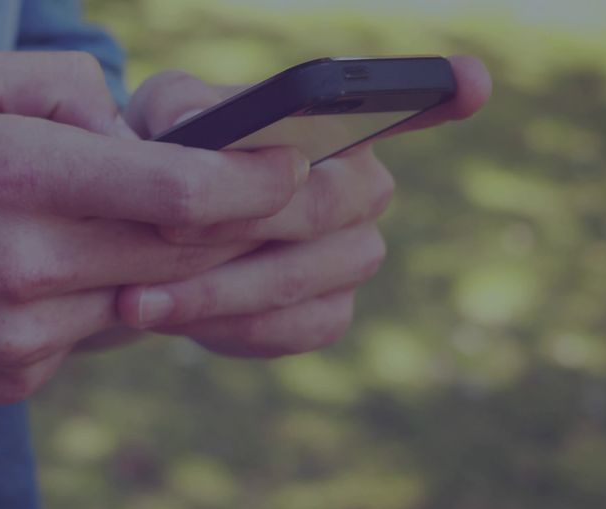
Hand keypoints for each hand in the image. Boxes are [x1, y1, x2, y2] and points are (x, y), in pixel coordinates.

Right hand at [0, 47, 311, 414]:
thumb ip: (59, 87)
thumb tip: (136, 126)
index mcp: (12, 177)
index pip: (175, 191)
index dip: (254, 183)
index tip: (299, 167)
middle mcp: (23, 267)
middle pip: (182, 256)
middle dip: (243, 229)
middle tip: (282, 200)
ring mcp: (18, 338)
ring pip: (140, 301)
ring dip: (157, 264)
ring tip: (109, 224)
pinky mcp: (10, 381)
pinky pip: (88, 338)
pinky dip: (93, 300)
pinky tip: (39, 273)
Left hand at [118, 56, 490, 356]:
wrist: (149, 236)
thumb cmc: (168, 158)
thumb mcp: (161, 118)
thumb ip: (178, 109)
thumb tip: (199, 126)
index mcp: (339, 126)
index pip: (406, 103)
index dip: (439, 94)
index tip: (468, 82)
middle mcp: (363, 189)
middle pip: (321, 206)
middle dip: (237, 222)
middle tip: (162, 229)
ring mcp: (354, 257)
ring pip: (298, 278)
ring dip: (214, 291)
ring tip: (137, 298)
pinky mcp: (328, 314)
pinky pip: (286, 329)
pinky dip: (223, 327)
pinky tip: (168, 315)